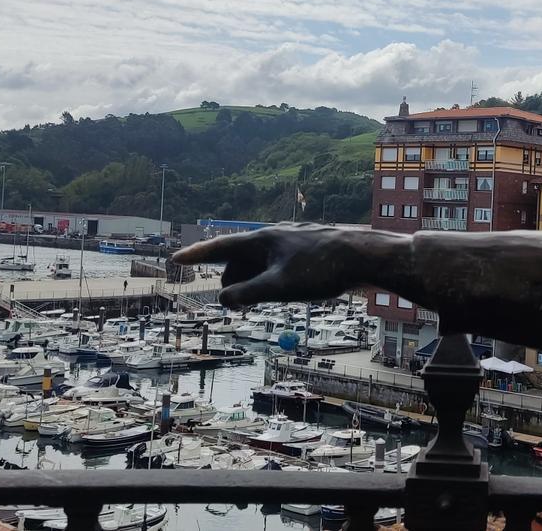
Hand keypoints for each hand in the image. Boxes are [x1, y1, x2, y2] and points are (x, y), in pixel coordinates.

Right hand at [172, 223, 362, 307]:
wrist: (365, 256)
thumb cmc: (323, 269)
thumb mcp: (280, 287)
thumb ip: (248, 293)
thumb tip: (222, 300)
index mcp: (263, 240)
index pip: (221, 247)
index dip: (197, 255)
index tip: (176, 259)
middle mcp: (275, 236)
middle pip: (241, 259)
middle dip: (233, 280)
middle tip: (234, 306)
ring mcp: (292, 241)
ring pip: (261, 262)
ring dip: (253, 281)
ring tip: (256, 302)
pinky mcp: (308, 250)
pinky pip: (279, 264)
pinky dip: (271, 278)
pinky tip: (283, 291)